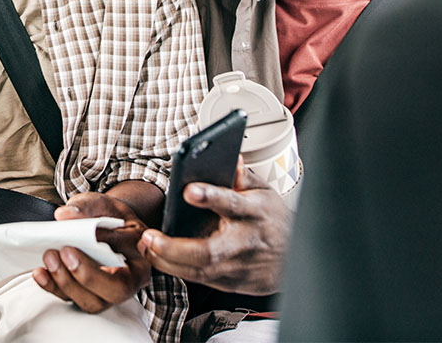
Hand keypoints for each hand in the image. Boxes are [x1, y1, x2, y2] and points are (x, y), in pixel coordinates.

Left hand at [31, 192, 150, 312]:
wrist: (107, 229)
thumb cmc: (108, 217)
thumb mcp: (102, 204)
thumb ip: (86, 207)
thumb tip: (64, 215)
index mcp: (141, 252)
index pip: (129, 249)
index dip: (108, 241)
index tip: (88, 231)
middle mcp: (131, 279)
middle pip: (117, 290)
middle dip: (88, 275)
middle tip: (65, 252)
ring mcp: (110, 292)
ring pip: (94, 302)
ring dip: (67, 283)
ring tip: (49, 257)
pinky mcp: (89, 296)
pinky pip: (73, 301)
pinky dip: (53, 288)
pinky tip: (40, 272)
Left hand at [138, 166, 291, 295]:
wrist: (295, 258)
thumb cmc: (272, 220)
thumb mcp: (264, 192)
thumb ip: (243, 177)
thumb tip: (231, 159)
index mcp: (254, 212)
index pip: (232, 203)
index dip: (211, 197)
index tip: (189, 190)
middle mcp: (244, 242)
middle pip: (208, 251)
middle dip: (175, 247)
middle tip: (150, 237)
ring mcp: (236, 266)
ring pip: (198, 271)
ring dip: (167, 261)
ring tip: (146, 245)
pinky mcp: (230, 283)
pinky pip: (198, 280)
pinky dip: (175, 269)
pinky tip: (157, 256)